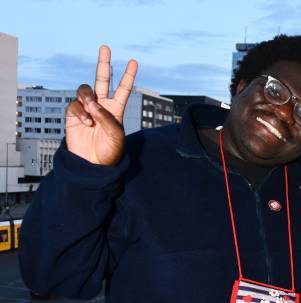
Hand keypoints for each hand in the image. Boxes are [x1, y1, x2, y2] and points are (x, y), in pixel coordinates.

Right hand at [65, 45, 137, 164]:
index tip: (134, 61)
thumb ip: (106, 117)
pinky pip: (74, 104)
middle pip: (102, 79)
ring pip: (85, 90)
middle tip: (105, 47)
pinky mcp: (73, 115)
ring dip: (88, 98)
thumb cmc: (109, 151)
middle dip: (103, 64)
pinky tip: (86, 123)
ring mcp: (87, 109)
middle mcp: (102, 106)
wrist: (93, 164)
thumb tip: (92, 104)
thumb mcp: (116, 135)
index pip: (123, 89)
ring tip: (92, 111)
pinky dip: (80, 112)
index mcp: (116, 109)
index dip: (128, 76)